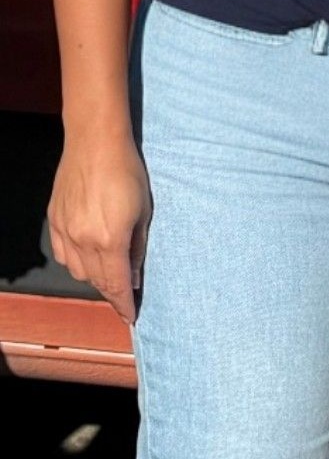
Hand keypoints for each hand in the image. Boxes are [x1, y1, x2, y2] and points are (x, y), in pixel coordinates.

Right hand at [48, 132, 152, 323]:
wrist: (95, 142)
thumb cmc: (127, 171)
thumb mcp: (144, 211)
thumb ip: (138, 248)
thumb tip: (134, 275)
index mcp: (110, 240)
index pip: (116, 285)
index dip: (124, 304)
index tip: (131, 316)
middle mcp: (84, 240)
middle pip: (96, 281)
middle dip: (112, 292)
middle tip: (125, 295)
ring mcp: (65, 231)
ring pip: (77, 271)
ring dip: (94, 278)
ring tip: (109, 273)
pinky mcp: (54, 220)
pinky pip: (62, 254)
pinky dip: (75, 262)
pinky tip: (87, 257)